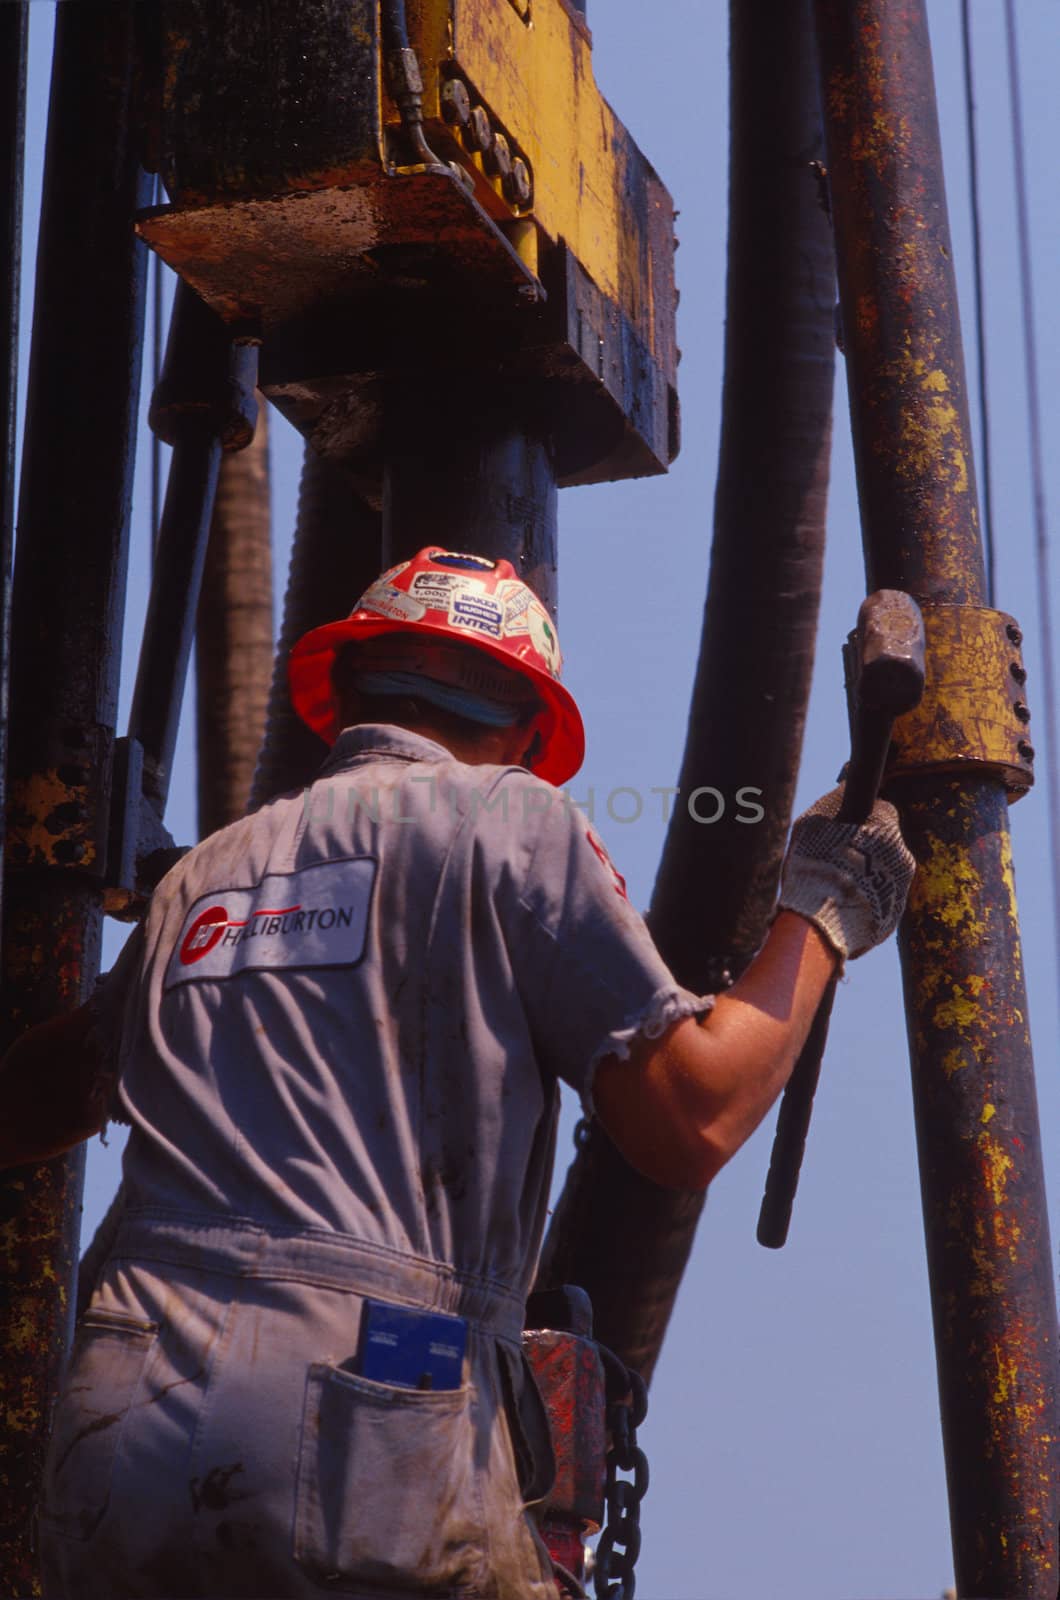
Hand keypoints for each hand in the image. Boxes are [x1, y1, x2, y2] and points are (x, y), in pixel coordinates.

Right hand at [776, 786, 915, 961]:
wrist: (823, 921)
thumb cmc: (815, 864)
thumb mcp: (815, 820)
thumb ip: (837, 798)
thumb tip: (849, 777)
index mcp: (887, 824)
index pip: (879, 810)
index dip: (857, 819)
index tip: (838, 829)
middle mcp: (902, 853)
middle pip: (882, 844)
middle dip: (863, 850)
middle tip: (831, 859)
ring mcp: (901, 887)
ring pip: (880, 874)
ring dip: (863, 876)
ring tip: (832, 887)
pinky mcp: (893, 916)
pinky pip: (877, 901)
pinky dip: (862, 901)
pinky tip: (839, 905)